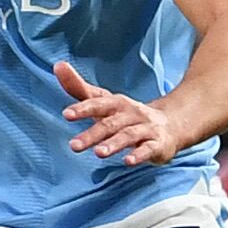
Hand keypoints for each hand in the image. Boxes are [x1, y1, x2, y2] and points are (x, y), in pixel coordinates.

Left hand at [56, 62, 182, 165]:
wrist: (170, 125)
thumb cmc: (126, 115)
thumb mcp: (103, 101)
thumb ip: (79, 88)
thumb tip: (58, 65)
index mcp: (116, 103)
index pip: (99, 103)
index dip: (83, 108)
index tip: (66, 114)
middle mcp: (131, 113)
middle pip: (110, 123)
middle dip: (92, 134)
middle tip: (74, 146)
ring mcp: (146, 128)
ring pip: (129, 135)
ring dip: (114, 144)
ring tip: (98, 153)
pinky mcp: (157, 144)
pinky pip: (149, 149)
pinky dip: (139, 155)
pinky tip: (128, 161)